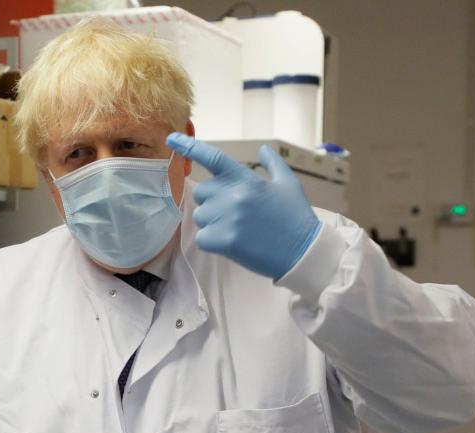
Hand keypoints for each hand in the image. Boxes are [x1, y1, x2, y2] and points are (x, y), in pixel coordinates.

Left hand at [166, 133, 320, 279]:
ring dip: (213, 223)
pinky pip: (202, 237)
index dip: (189, 146)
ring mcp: (228, 218)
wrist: (303, 252)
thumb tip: (264, 149)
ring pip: (200, 217)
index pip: (213, 157)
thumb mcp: (288, 184)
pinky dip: (213, 242)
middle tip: (234, 214)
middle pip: (201, 193)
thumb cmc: (296, 217)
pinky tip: (232, 243)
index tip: (171, 139)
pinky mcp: (224, 240)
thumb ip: (273, 164)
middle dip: (212, 202)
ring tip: (238, 230)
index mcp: (247, 179)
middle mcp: (234, 195)